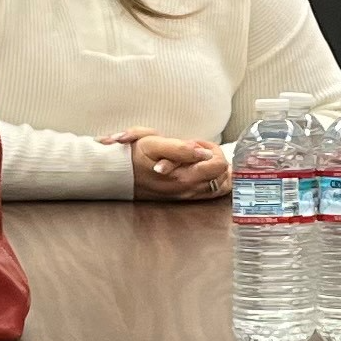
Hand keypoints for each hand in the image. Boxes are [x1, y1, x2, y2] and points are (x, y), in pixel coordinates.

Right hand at [106, 130, 230, 201]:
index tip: (195, 142)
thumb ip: (180, 148)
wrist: (116, 175)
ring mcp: (187, 196)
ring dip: (216, 170)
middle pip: (223, 176)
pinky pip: (210, 193)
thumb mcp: (152, 143)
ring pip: (219, 187)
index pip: (219, 165)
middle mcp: (188, 190)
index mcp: (184, 177)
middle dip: (215, 157)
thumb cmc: (133, 156)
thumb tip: (204, 152)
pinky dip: (214, 180)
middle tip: (197, 148)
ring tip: (200, 158)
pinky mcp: (183, 198)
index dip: (212, 149)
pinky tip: (203, 168)